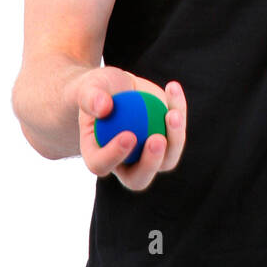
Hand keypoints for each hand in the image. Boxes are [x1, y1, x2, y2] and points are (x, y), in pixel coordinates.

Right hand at [75, 65, 186, 190]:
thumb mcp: (88, 87)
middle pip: (138, 179)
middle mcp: (123, 164)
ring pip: (166, 161)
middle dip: (150, 164)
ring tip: (173, 114)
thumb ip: (90, 97)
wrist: (117, 86)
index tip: (128, 136)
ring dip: (174, 140)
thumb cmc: (97, 89)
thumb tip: (103, 107)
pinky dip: (178, 110)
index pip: (101, 165)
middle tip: (157, 140)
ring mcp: (147, 156)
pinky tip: (172, 88)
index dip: (114, 155)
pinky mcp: (166, 140)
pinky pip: (176, 133)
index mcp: (96, 156)